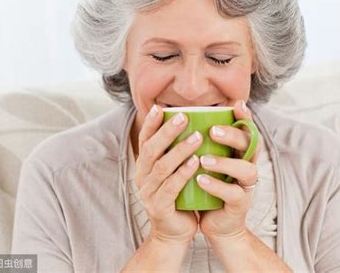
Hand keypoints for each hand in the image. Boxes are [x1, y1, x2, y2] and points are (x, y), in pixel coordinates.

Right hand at [134, 105, 202, 244]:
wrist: (174, 232)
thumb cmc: (179, 196)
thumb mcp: (173, 171)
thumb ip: (175, 152)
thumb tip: (189, 122)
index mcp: (144, 166)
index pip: (145, 140)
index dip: (152, 123)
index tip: (161, 107)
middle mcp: (142, 177)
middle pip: (152, 149)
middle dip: (167, 131)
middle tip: (184, 116)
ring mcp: (148, 193)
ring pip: (162, 166)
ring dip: (179, 150)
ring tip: (197, 136)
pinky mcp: (159, 207)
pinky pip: (171, 187)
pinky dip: (183, 173)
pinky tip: (196, 162)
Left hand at [195, 100, 260, 240]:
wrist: (214, 222)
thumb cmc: (208, 185)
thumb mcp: (206, 161)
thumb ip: (202, 142)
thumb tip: (181, 115)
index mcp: (239, 152)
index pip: (247, 130)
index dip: (245, 117)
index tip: (237, 104)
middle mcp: (247, 164)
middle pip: (250, 145)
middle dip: (233, 135)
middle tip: (212, 131)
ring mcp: (246, 185)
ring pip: (246, 169)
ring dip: (224, 163)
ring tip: (203, 160)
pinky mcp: (240, 204)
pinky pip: (233, 193)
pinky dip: (217, 186)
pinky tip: (200, 180)